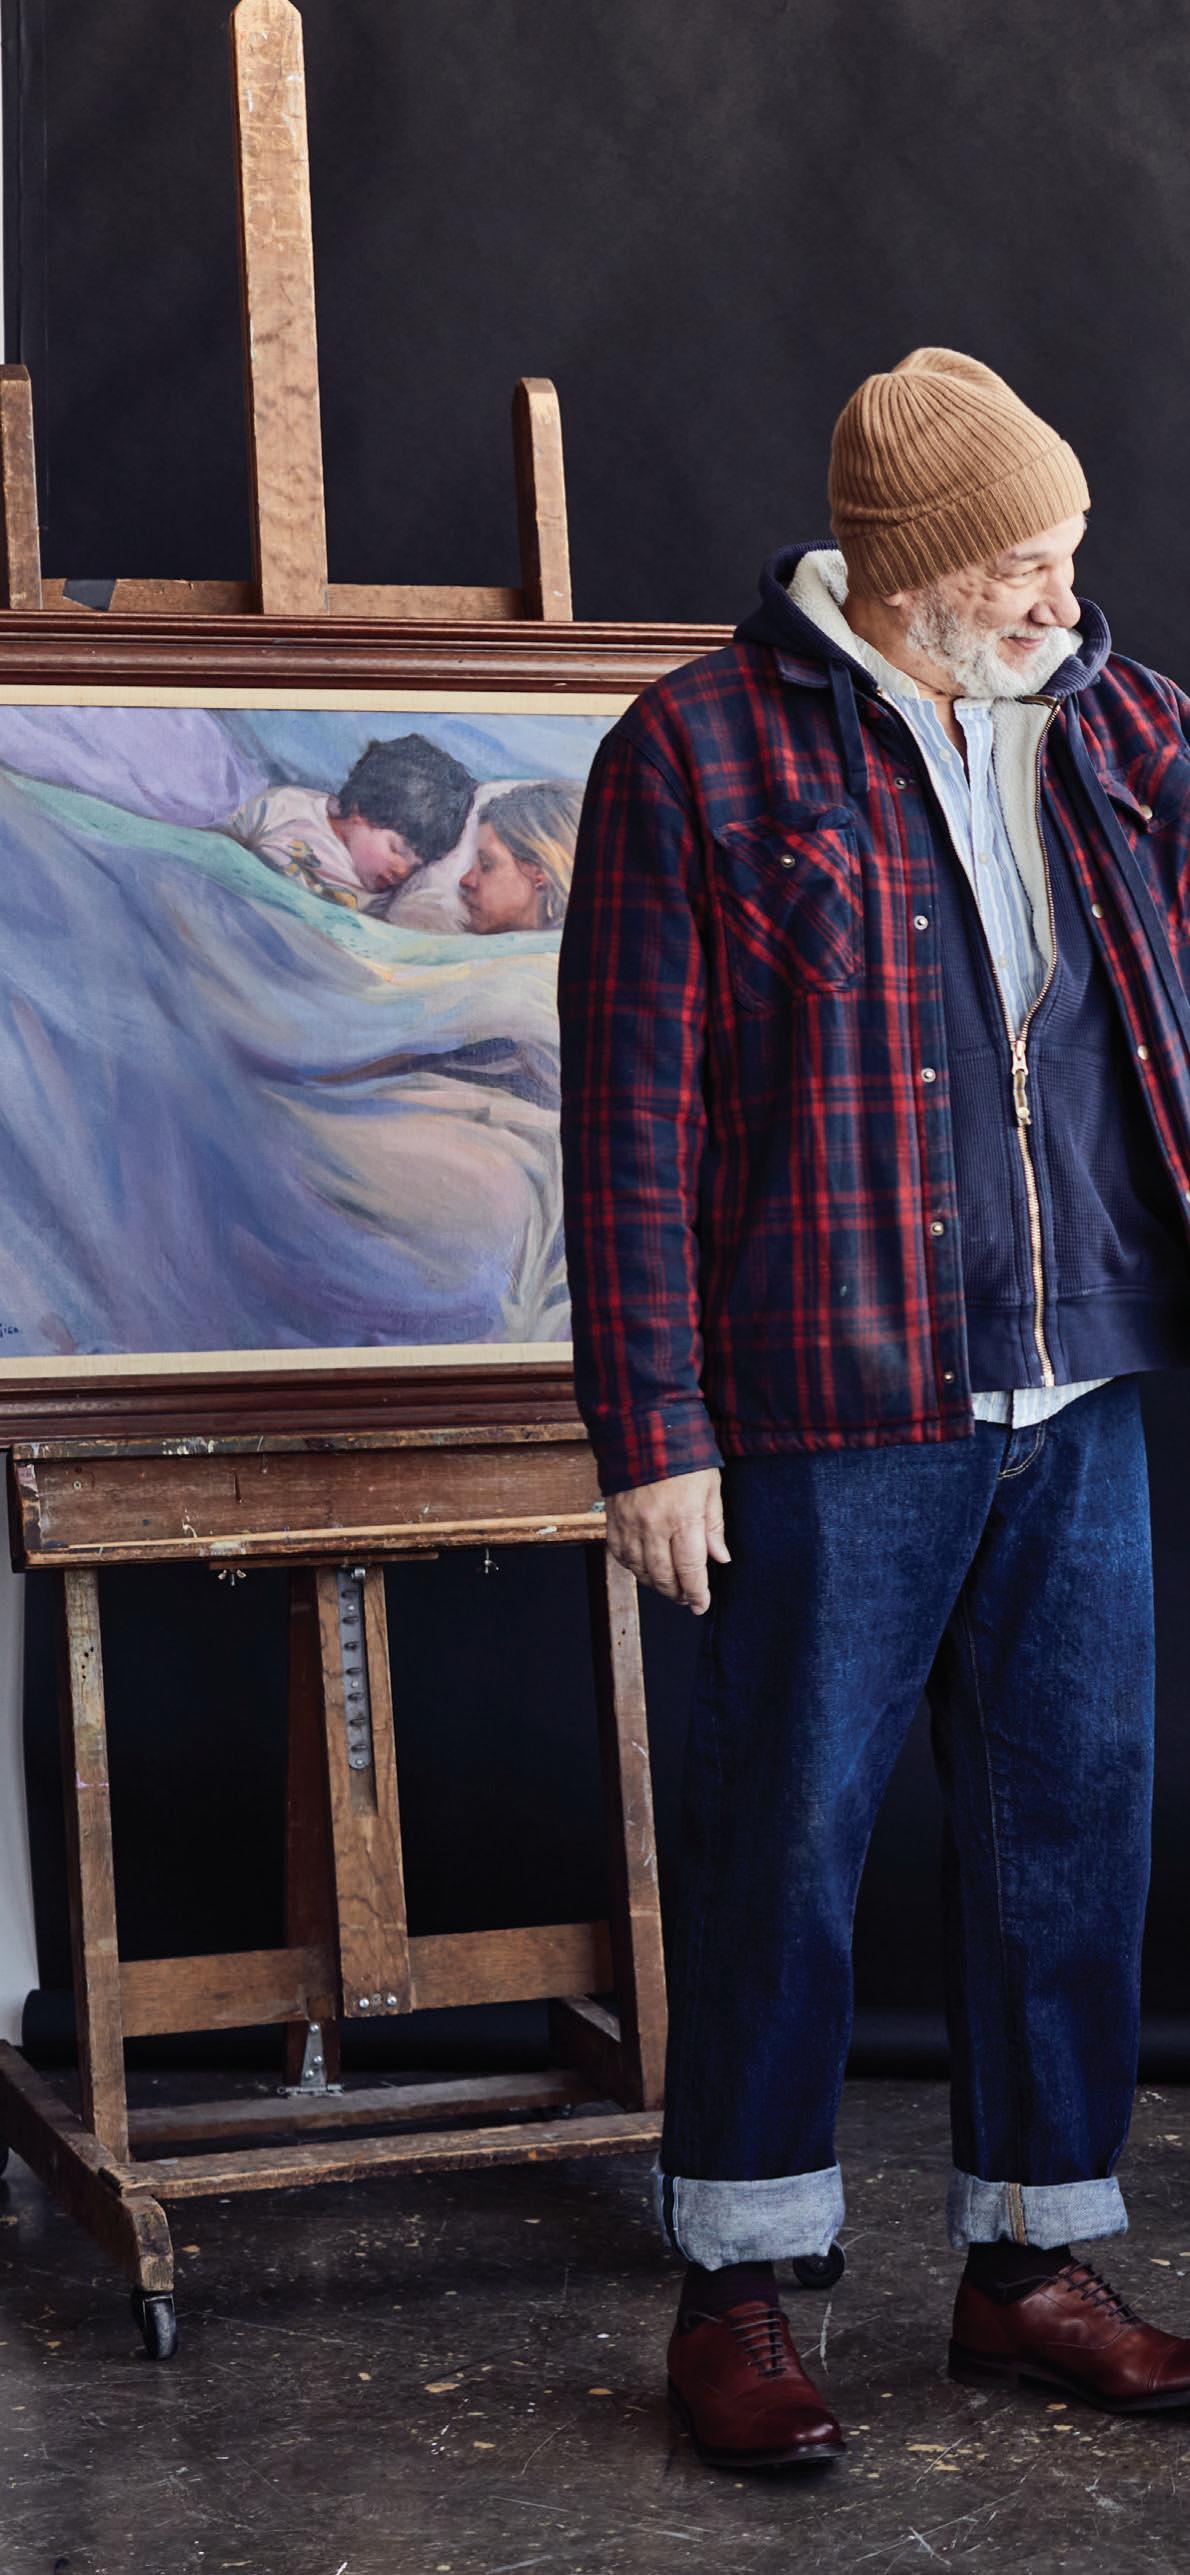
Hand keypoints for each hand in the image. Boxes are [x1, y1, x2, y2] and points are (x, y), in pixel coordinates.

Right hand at [604, 1466, 730, 1613]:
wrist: (644, 1428)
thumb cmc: (684, 1457)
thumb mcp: (711, 1487)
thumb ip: (714, 1526)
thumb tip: (720, 1558)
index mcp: (683, 1518)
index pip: (690, 1569)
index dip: (697, 1593)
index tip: (701, 1605)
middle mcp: (654, 1525)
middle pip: (663, 1575)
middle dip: (677, 1593)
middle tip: (686, 1598)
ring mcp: (630, 1523)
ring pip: (639, 1569)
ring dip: (654, 1583)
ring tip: (668, 1585)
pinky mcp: (613, 1517)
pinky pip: (619, 1554)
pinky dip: (632, 1566)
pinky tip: (643, 1567)